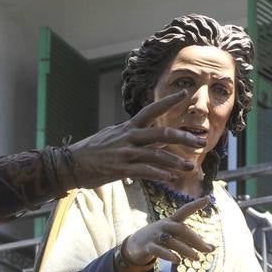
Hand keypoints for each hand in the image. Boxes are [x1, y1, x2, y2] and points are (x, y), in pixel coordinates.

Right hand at [66, 91, 207, 188]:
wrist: (70, 164)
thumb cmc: (92, 151)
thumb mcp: (113, 137)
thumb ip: (134, 135)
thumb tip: (156, 137)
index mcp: (128, 127)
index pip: (151, 110)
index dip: (169, 101)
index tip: (185, 93)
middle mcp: (128, 137)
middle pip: (161, 133)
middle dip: (183, 137)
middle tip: (200, 141)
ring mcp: (125, 153)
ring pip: (156, 154)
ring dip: (176, 161)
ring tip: (190, 166)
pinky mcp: (120, 169)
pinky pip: (144, 171)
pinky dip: (159, 174)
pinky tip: (170, 177)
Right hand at [121, 196, 214, 265]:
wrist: (135, 244)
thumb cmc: (160, 238)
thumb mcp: (175, 237)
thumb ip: (192, 241)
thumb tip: (213, 248)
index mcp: (171, 221)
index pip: (184, 210)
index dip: (195, 205)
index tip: (208, 198)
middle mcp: (164, 226)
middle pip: (181, 229)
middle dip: (195, 239)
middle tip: (208, 249)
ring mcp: (155, 236)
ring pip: (172, 241)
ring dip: (185, 249)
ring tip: (197, 258)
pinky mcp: (148, 247)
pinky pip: (159, 250)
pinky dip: (168, 255)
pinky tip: (177, 260)